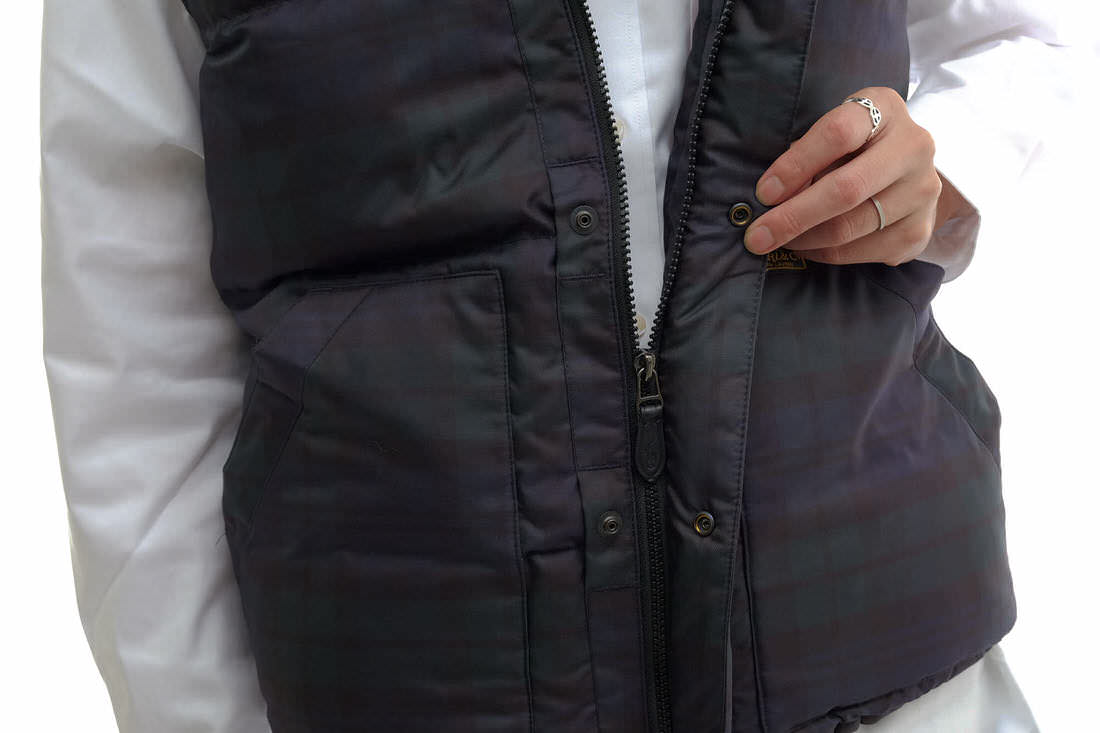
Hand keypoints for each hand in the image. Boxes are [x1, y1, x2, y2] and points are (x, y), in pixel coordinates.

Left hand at [744, 87, 950, 266]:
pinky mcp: (920, 231)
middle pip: (846, 189)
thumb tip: (770, 199)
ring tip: (778, 241)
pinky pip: (860, 252)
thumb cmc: (854, 146)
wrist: (908, 172)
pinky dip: (825, 254)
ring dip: (804, 240)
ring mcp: (922, 191)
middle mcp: (913, 147)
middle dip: (792, 217)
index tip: (763, 193)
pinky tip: (808, 247)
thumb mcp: (832, 133)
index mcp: (884, 108)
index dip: (796, 165)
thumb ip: (806, 155)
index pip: (838, 134)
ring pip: (850, 227)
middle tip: (756, 237)